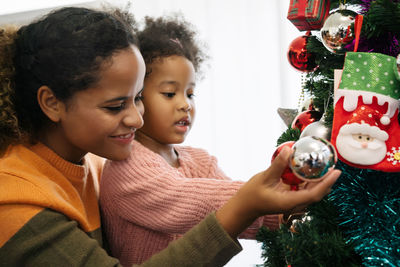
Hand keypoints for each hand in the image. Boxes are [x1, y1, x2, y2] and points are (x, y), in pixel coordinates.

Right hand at [216, 146, 340, 237]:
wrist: (244, 207)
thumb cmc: (252, 195)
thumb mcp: (264, 178)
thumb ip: (277, 165)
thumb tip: (288, 150)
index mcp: (290, 202)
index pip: (314, 194)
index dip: (327, 183)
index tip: (336, 172)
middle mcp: (294, 204)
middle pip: (317, 193)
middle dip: (327, 181)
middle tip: (334, 166)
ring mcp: (292, 202)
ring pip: (311, 192)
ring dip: (319, 181)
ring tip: (325, 166)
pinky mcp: (289, 198)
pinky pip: (304, 190)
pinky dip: (308, 181)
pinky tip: (309, 170)